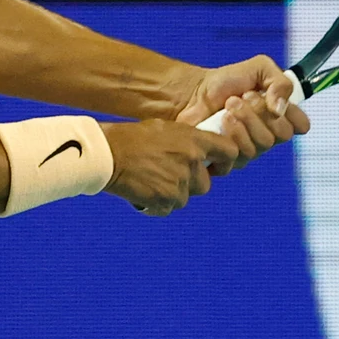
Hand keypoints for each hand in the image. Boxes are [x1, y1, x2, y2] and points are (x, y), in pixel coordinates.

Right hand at [99, 119, 239, 216]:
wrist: (108, 154)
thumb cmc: (131, 138)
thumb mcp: (165, 130)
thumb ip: (186, 141)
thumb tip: (199, 153)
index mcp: (195, 140)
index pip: (230, 152)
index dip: (225, 162)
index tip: (215, 167)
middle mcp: (192, 162)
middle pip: (204, 184)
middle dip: (189, 184)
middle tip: (167, 176)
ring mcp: (180, 183)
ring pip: (184, 198)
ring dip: (170, 194)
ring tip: (149, 181)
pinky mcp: (166, 200)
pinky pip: (167, 209)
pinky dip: (155, 205)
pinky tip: (141, 192)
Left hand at [174, 55, 311, 169]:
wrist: (195, 92)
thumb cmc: (227, 81)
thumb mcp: (259, 67)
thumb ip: (280, 81)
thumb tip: (280, 108)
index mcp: (280, 115)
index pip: (301, 126)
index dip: (291, 115)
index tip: (272, 100)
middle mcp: (268, 135)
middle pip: (280, 136)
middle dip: (259, 113)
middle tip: (242, 97)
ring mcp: (250, 150)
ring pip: (259, 147)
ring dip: (242, 122)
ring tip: (227, 107)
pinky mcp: (229, 161)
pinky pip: (238, 159)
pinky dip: (228, 137)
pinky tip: (218, 124)